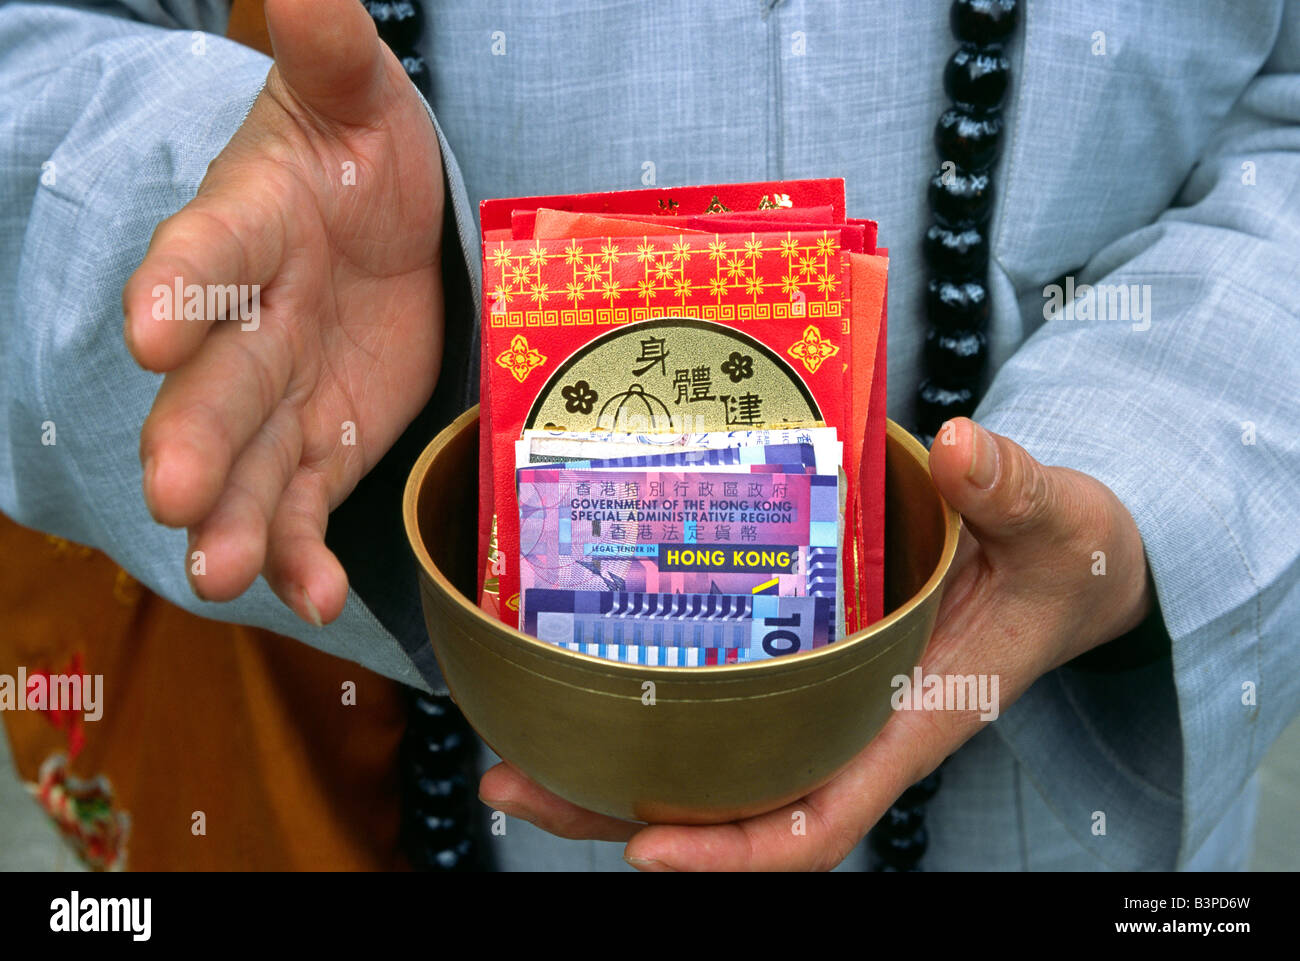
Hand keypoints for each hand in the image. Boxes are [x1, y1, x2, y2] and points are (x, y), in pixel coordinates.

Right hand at [122, 0, 443, 625]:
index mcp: (246, 230)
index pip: (203, 256)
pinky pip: (300, 507)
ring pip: (245, 465)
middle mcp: (247, 324)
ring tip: (217, 572)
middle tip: (170, 491)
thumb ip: (330, 48)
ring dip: (229, 520)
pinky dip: (300, 553)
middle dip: (192, 437)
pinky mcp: (317, 448)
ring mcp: (279, 396)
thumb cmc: (362, 155)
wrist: (389, 229)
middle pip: (214, 384)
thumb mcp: (356, 95)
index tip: (155, 329)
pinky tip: (314, 598)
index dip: (178, 289)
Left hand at [479, 417, 1152, 869]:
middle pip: (725, 809)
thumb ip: (1015, 491)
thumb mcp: (1056, 523)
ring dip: (610, 766)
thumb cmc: (1064, 559)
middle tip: (513, 780)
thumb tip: (964, 447)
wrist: (1064, 563)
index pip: (817, 825)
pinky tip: (583, 667)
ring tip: (513, 745)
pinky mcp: (804, 659)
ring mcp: (820, 700)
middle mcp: (848, 727)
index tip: (644, 848)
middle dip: (616, 814)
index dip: (732, 855)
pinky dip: (653, 699)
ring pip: (707, 765)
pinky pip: (721, 704)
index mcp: (906, 722)